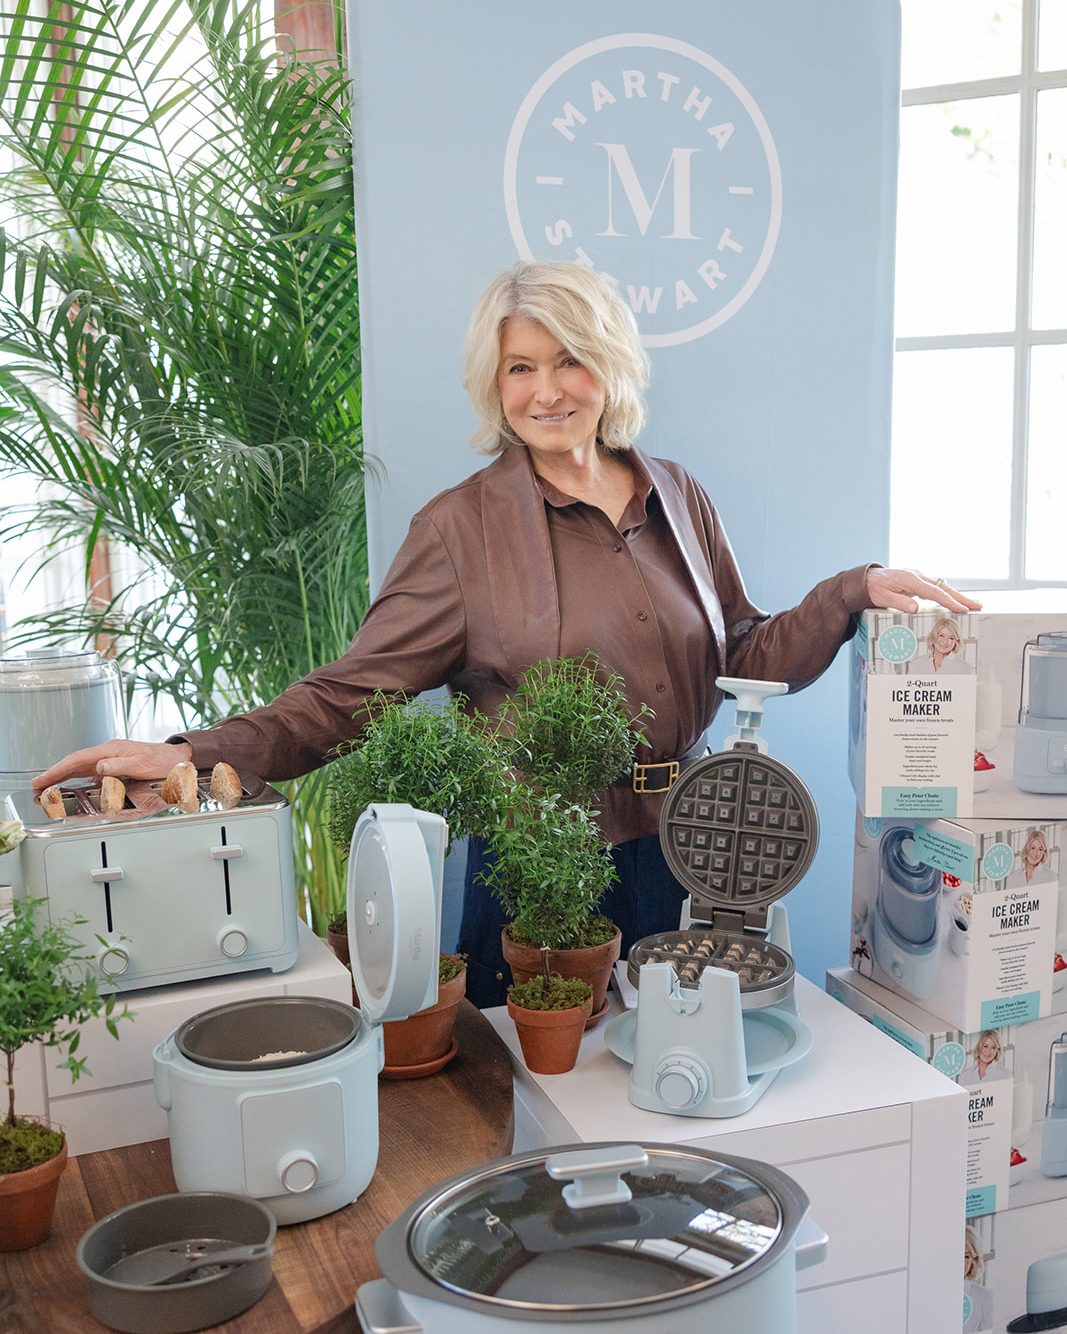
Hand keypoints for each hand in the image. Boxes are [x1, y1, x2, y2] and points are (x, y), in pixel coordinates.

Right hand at [32, 739, 193, 791]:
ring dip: (63, 776)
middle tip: (37, 786)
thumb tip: (98, 768)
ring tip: (47, 786)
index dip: (57, 770)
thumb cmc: (164, 761)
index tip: (42, 780)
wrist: (180, 759)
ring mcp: (112, 758)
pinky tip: (71, 784)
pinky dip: (76, 777)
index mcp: (112, 750)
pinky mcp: (116, 764)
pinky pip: (90, 771)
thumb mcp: (142, 764)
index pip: (78, 760)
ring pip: (81, 766)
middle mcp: (109, 752)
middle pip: (75, 762)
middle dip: (54, 773)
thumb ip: (120, 765)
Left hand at [866, 568, 982, 614]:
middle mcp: (917, 576)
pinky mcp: (917, 581)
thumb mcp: (883, 598)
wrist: (867, 579)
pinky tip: (955, 601)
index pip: (935, 592)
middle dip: (962, 598)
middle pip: (944, 588)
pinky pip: (936, 589)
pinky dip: (947, 595)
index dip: (949, 601)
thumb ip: (899, 602)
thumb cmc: (874, 589)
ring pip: (942, 587)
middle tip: (978, 606)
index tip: (962, 609)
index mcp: (911, 580)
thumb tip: (915, 608)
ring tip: (973, 605)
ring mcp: (919, 578)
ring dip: (957, 596)